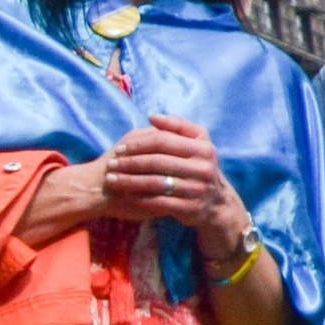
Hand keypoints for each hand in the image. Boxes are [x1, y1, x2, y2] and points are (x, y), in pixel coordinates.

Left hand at [93, 115, 228, 229]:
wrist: (214, 201)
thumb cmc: (197, 165)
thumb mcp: (197, 143)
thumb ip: (177, 127)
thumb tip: (153, 117)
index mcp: (204, 149)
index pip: (164, 141)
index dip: (138, 144)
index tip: (119, 149)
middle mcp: (203, 169)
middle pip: (157, 162)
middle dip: (129, 162)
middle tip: (110, 164)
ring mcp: (197, 189)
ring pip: (155, 183)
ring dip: (129, 181)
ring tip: (111, 179)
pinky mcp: (189, 208)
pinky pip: (158, 202)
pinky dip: (138, 197)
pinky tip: (124, 194)